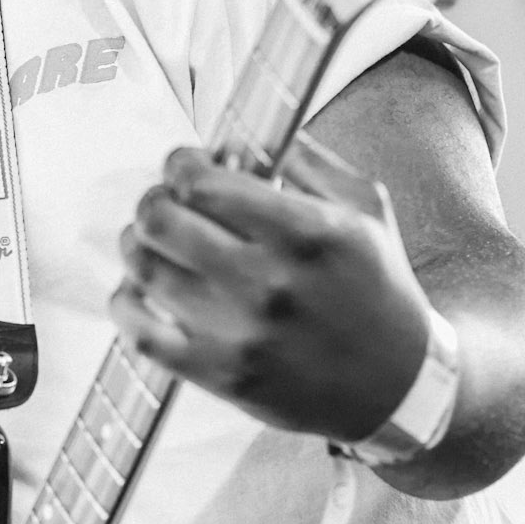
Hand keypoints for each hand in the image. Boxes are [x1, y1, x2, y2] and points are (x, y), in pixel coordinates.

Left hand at [110, 130, 434, 441]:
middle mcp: (269, 283)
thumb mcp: (366, 210)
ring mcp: (240, 333)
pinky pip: (141, 334)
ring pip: (144, 270)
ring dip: (137, 246)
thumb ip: (308, 162)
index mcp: (307, 232)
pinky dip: (127, 305)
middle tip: (163, 202)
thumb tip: (244, 137)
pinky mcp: (220, 376)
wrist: (397, 386)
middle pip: (161, 221)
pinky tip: (139, 293)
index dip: (181, 164)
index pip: (203, 183)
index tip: (184, 165)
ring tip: (148, 242)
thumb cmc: (379, 290)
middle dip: (153, 201)